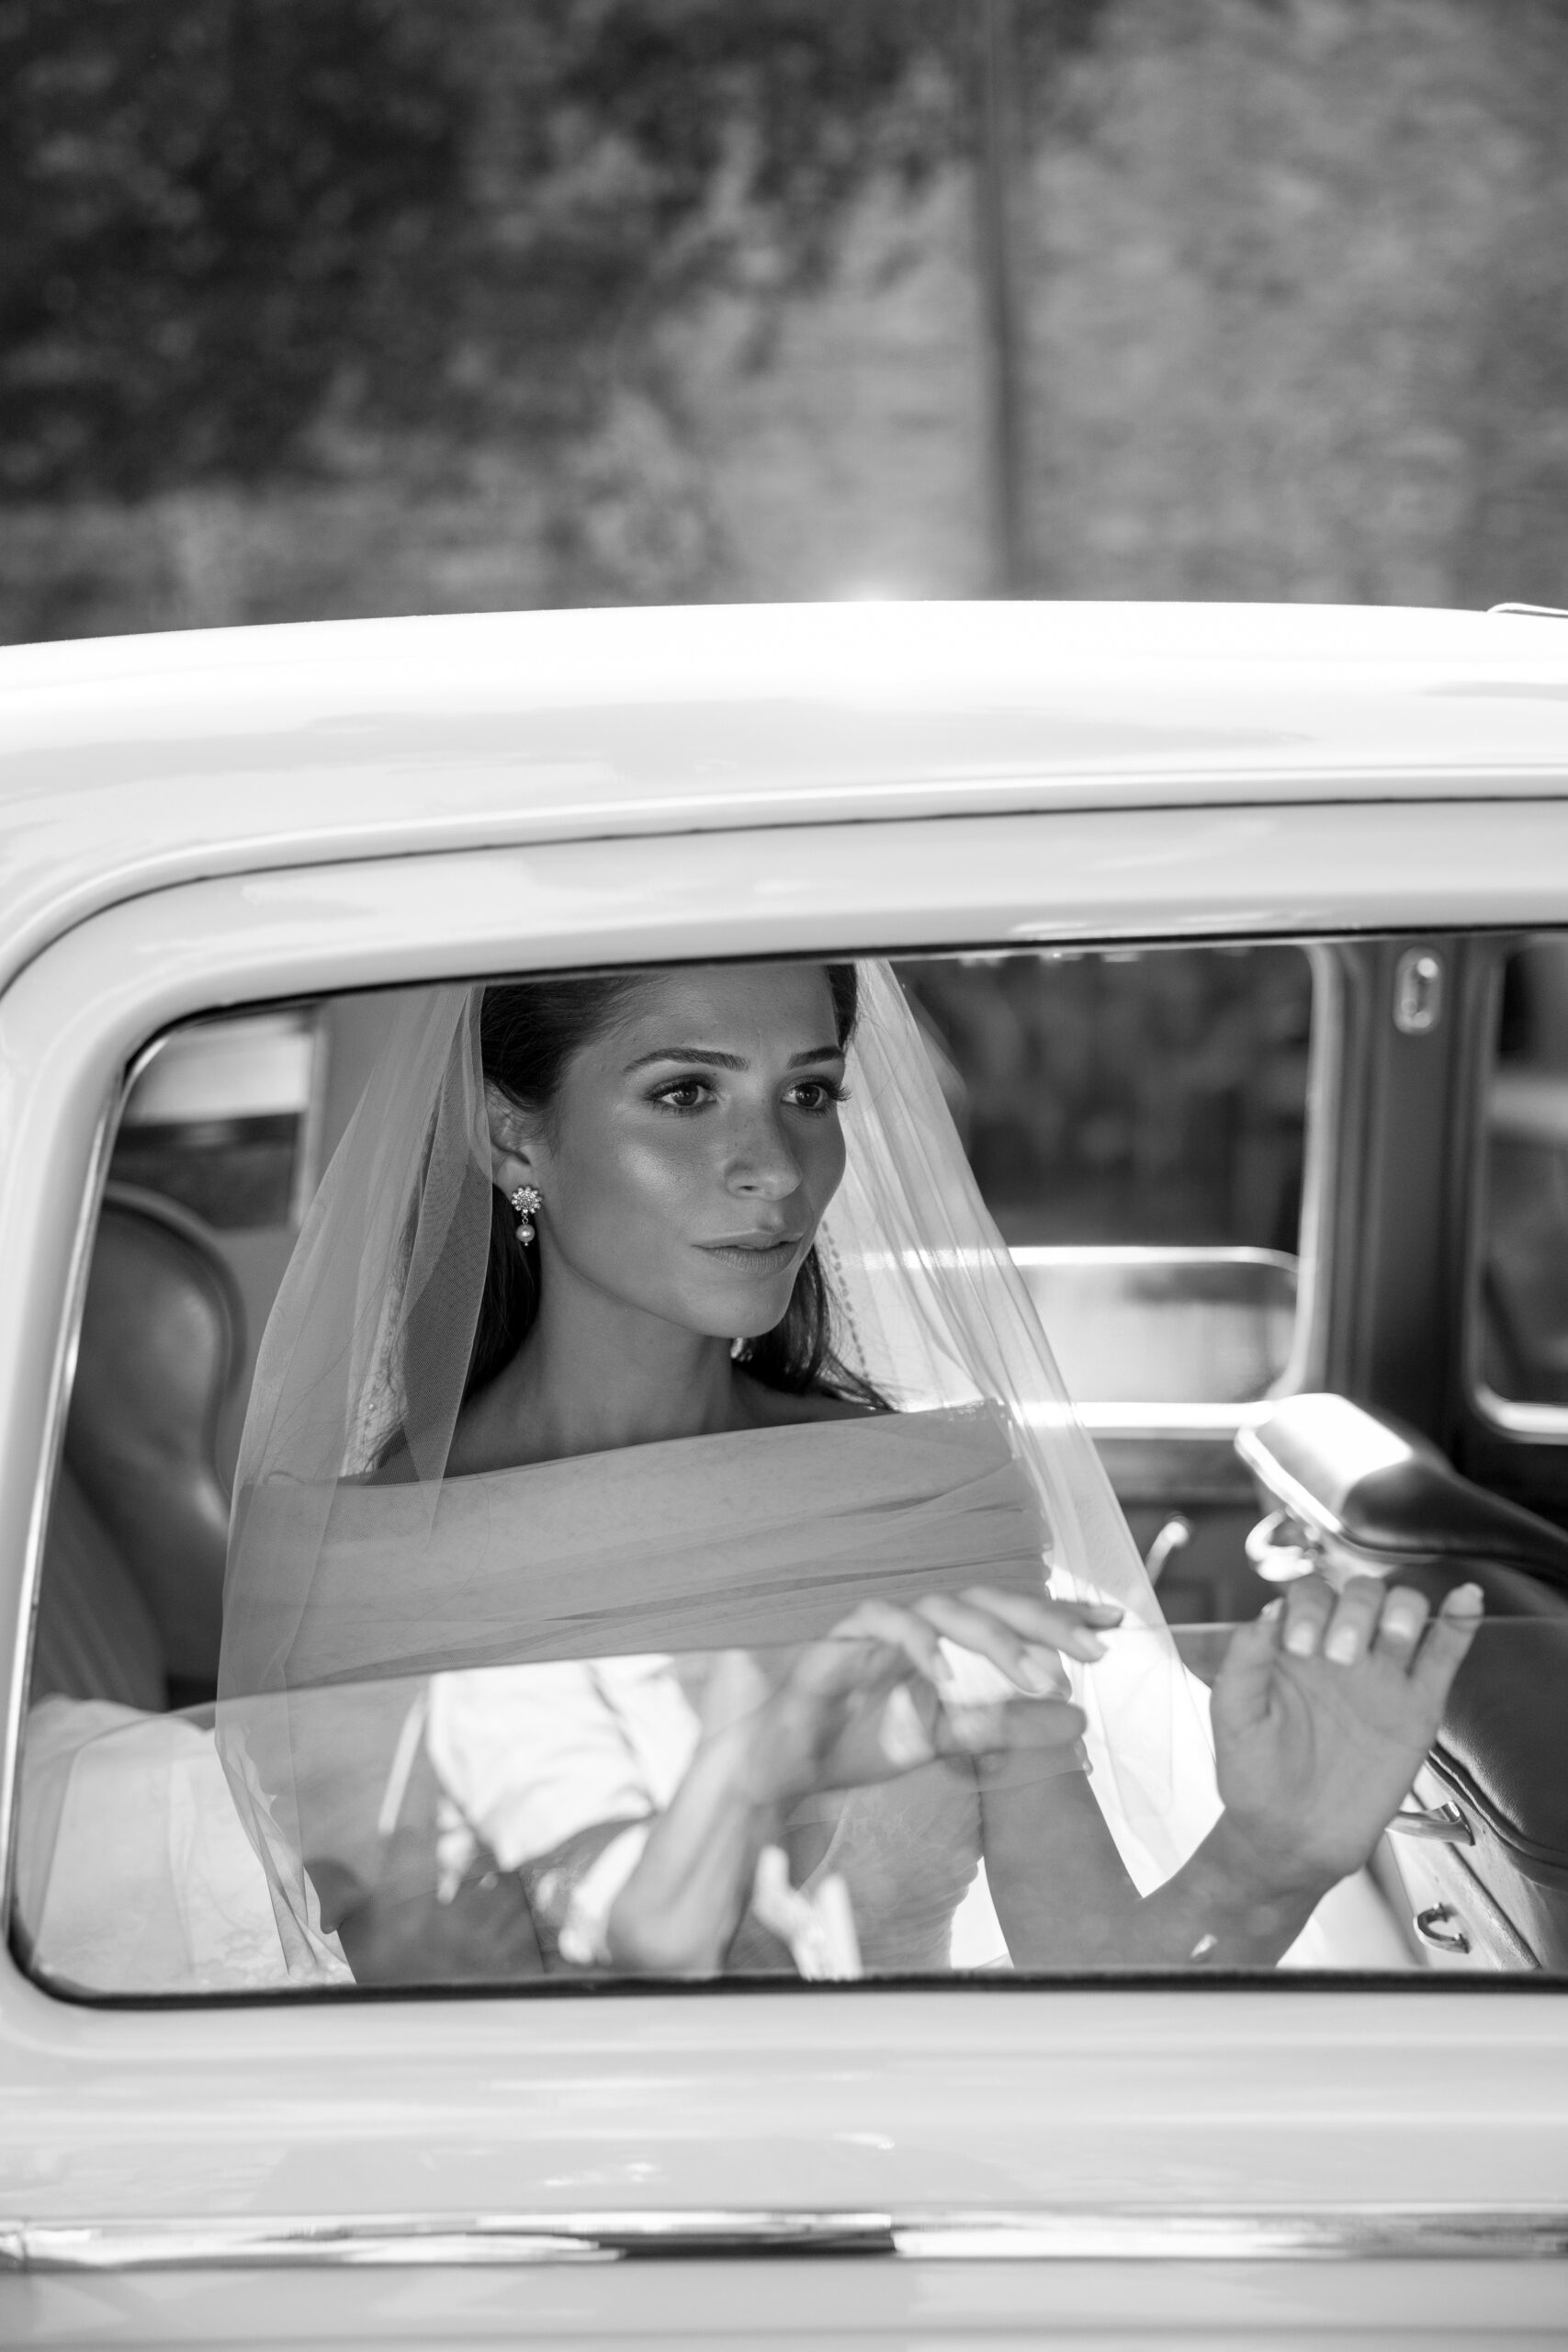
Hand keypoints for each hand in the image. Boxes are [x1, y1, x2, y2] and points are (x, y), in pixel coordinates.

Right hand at [727, 1584, 1106, 1807]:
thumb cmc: (846, 1744)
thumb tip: (1076, 1720)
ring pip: (945, 1607)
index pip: (1007, 1616)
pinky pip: (887, 1623)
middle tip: (1097, 1651)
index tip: (1115, 1626)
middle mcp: (914, 1623)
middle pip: (988, 1600)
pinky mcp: (840, 1634)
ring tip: (1038, 1677)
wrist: (773, 1766)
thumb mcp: (936, 1741)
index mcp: (940, 1643)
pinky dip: (921, 1647)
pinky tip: (949, 1680)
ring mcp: (878, 1623)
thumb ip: (997, 1727)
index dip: (1059, 1615)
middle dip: (1045, 1619)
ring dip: (996, 1642)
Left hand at [1211, 1572, 1482, 1897]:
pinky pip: (1443, 1655)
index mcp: (1295, 1647)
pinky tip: (1466, 1598)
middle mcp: (1340, 1652)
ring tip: (1389, 1639)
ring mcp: (1381, 1677)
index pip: (1311, 1593)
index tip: (1299, 1647)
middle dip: (1354, 1610)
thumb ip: (1245, 1660)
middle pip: (1363, 1593)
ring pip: (1404, 1612)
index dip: (1308, 1607)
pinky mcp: (1417, 1709)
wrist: (1292, 1837)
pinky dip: (1459, 1622)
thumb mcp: (1233, 1716)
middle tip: (1338, 1655)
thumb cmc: (1255, 1776)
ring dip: (1401, 1611)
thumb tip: (1270, 1609)